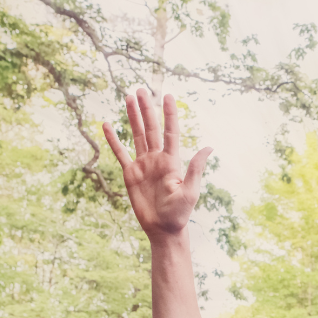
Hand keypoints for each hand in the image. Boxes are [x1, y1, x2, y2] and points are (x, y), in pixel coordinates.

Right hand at [103, 89, 212, 240]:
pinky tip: (107, 125)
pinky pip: (121, 153)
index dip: (169, 114)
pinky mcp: (131, 174)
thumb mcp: (189, 190)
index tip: (168, 95)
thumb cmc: (179, 213)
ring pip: (137, 135)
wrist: (163, 229)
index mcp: (172, 161)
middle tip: (141, 89)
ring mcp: (143, 164)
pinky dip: (114, 139)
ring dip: (133, 117)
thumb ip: (195, 168)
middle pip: (151, 128)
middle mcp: (157, 158)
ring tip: (128, 97)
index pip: (170, 132)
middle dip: (146, 108)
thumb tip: (209, 147)